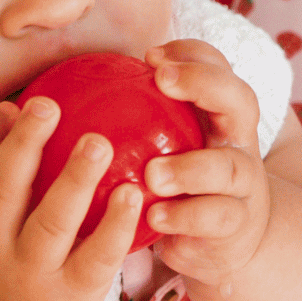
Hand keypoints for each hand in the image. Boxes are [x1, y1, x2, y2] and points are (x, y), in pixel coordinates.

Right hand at [0, 95, 141, 300]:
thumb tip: (17, 108)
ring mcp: (31, 274)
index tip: (11, 105)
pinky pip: (96, 257)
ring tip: (99, 142)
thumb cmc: (0, 269)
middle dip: (23, 144)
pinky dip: (115, 225)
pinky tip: (134, 194)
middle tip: (48, 106)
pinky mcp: (72, 298)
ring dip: (75, 179)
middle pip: (3, 188)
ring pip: (50, 221)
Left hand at [140, 40, 270, 288]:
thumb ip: (135, 123)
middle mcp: (240, 144)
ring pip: (228, 169)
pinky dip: (184, 218)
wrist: (226, 244)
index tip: (150, 56)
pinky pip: (214, 221)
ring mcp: (243, 187)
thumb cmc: (180, 187)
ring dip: (189, 167)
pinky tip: (154, 219)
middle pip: (241, 102)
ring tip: (152, 175)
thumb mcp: (166, 149)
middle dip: (204, 83)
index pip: (218, 70)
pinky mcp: (235, 229)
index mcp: (221, 118)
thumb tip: (58, 93)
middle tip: (162, 80)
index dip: (192, 56)